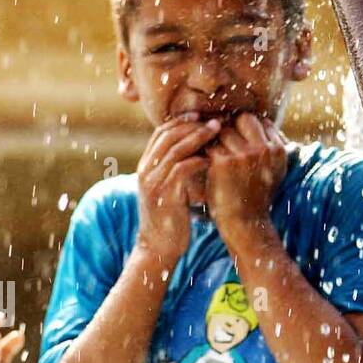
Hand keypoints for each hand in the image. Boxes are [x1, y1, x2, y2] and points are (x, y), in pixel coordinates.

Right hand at [135, 114, 220, 266]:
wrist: (158, 246)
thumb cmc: (171, 216)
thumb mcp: (170, 187)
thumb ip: (177, 167)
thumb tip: (199, 148)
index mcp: (146, 166)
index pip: (161, 133)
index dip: (181, 121)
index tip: (201, 115)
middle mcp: (145, 171)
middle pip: (168, 136)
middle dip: (192, 124)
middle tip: (215, 120)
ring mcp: (153, 183)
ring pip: (175, 149)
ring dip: (198, 137)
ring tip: (217, 131)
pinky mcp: (165, 196)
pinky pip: (182, 169)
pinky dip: (198, 160)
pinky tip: (213, 158)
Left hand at [205, 113, 288, 251]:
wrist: (245, 224)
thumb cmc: (257, 197)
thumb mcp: (274, 171)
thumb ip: (271, 147)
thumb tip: (263, 121)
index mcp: (279, 150)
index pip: (261, 121)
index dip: (247, 129)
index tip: (238, 139)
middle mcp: (265, 149)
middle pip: (244, 119)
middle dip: (232, 128)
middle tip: (223, 141)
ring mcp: (245, 154)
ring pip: (223, 131)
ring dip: (216, 141)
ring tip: (212, 154)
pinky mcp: (224, 161)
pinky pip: (210, 145)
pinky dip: (206, 153)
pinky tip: (204, 163)